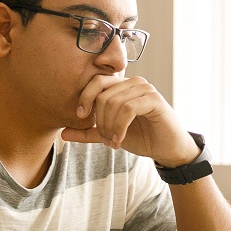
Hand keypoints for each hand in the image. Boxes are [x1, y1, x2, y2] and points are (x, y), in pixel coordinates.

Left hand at [62, 75, 199, 166]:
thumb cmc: (142, 138)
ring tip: (113, 141)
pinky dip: (120, 127)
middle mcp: (134, 83)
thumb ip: (88, 133)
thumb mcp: (109, 135)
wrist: (168, 149)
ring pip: (114, 102)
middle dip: (99, 120)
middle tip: (104, 139)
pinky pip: (128, 109)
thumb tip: (62, 133)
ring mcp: (145, 89)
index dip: (85, 97)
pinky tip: (120, 140)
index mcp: (123, 86)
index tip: (81, 117)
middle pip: (103, 94)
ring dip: (109, 126)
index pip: (97, 82)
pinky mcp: (154, 100)